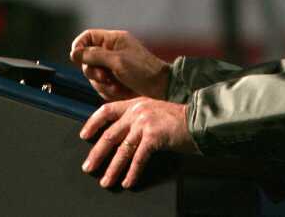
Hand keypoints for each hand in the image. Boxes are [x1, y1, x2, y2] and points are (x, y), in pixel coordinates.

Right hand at [69, 29, 169, 100]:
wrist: (161, 87)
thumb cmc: (143, 70)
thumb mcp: (117, 61)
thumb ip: (94, 56)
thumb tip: (74, 53)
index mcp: (113, 40)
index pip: (87, 37)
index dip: (79, 47)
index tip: (77, 58)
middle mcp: (111, 51)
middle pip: (87, 60)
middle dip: (94, 72)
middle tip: (105, 77)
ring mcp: (113, 66)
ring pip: (94, 76)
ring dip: (103, 84)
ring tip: (117, 86)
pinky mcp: (116, 80)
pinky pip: (102, 87)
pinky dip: (109, 91)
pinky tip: (121, 91)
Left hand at [80, 97, 195, 188]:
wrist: (199, 120)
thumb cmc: (179, 120)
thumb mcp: (154, 112)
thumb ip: (138, 119)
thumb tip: (122, 137)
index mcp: (136, 103)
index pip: (107, 110)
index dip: (93, 123)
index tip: (84, 135)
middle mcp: (137, 111)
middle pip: (110, 134)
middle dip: (97, 154)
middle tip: (89, 167)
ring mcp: (145, 122)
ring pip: (122, 150)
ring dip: (113, 168)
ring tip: (106, 181)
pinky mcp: (154, 136)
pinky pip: (138, 158)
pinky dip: (132, 172)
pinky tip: (128, 181)